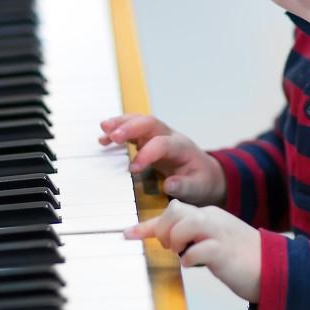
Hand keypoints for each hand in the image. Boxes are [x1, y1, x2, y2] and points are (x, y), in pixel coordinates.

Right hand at [99, 114, 226, 205]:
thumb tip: (169, 184)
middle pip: (150, 123)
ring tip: (104, 130)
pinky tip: (104, 137)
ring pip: (140, 121)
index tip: (132, 169)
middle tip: (112, 137)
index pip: (162, 144)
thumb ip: (185, 186)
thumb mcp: (198, 188)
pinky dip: (118, 130)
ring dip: (121, 123)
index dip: (146, 154)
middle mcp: (170, 136)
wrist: (205, 173)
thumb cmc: (201, 180)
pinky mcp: (150, 139)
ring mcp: (159, 135)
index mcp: (182, 147)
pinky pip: (133, 130)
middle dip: (130, 128)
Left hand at [126, 200, 260, 301]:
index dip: (147, 225)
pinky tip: (195, 265)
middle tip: (173, 249)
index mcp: (209, 215)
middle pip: (174, 211)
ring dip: (175, 243)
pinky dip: (189, 259)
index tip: (128, 234)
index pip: (173, 211)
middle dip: (164, 231)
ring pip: (182, 224)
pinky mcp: (223, 251)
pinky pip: (195, 250)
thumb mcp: (214, 242)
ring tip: (184, 254)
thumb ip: (194, 237)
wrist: (275, 268)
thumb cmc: (242, 258)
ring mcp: (218, 233)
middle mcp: (212, 218)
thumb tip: (169, 240)